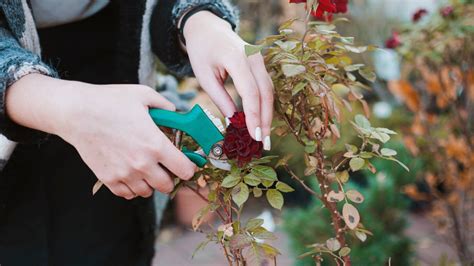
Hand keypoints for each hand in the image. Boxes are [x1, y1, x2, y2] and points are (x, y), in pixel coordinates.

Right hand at [6, 74, 196, 198]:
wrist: (76, 112)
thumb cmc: (110, 101)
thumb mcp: (144, 95)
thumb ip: (166, 106)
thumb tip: (177, 114)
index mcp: (156, 145)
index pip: (185, 170)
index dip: (189, 167)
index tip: (186, 163)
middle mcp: (142, 164)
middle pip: (167, 185)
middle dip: (170, 176)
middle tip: (165, 165)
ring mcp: (124, 174)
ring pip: (147, 192)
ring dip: (150, 182)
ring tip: (146, 168)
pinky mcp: (108, 179)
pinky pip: (127, 194)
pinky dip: (132, 187)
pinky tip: (131, 173)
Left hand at [183, 11, 273, 149]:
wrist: (207, 28)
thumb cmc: (202, 52)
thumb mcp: (205, 77)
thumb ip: (221, 99)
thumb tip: (234, 123)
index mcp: (236, 58)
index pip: (250, 92)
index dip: (254, 116)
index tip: (254, 136)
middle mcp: (253, 57)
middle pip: (265, 93)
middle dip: (265, 120)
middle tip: (263, 143)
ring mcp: (260, 59)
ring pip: (269, 91)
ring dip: (267, 115)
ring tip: (263, 137)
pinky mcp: (260, 63)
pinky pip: (266, 86)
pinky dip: (265, 105)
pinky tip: (261, 121)